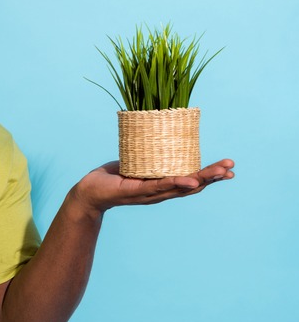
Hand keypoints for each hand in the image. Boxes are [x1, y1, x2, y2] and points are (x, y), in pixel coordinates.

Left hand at [71, 159, 235, 213]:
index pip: (192, 181)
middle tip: (232, 169)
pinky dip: (174, 183)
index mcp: (162, 185)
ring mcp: (149, 193)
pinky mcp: (135, 191)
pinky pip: (157, 186)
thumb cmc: (113, 176)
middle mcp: (159, 192)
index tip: (228, 167)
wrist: (89, 192)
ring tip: (219, 173)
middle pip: (192, 186)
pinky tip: (188, 180)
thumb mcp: (137, 162)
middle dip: (213, 178)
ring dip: (200, 180)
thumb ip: (150, 153)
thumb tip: (163, 129)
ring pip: (179, 187)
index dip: (210, 175)